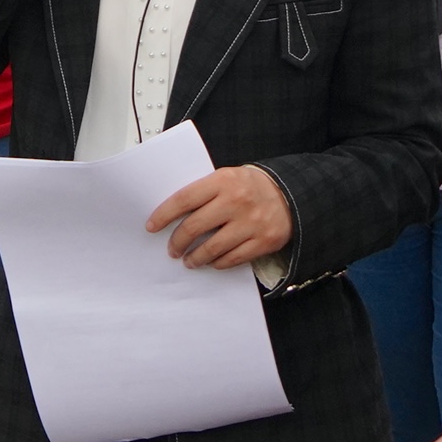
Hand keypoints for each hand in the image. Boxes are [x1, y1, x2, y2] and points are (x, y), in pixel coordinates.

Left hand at [148, 164, 294, 269]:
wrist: (289, 193)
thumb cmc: (249, 186)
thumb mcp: (226, 177)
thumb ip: (204, 192)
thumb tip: (172, 215)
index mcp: (223, 181)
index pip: (184, 200)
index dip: (164, 215)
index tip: (152, 226)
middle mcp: (236, 201)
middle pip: (194, 227)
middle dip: (177, 242)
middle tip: (172, 249)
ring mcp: (251, 223)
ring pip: (212, 248)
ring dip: (195, 258)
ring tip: (189, 260)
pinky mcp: (263, 241)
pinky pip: (233, 258)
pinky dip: (218, 263)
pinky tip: (212, 262)